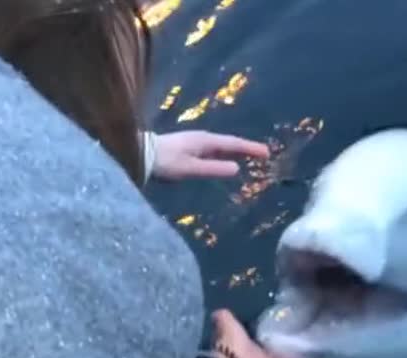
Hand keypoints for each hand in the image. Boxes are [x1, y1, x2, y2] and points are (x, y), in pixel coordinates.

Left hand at [152, 130, 269, 179]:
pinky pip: (213, 151)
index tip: (267, 152)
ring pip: (221, 147)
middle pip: (230, 143)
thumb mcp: (189, 168)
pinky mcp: (188, 149)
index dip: (251, 148)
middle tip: (264, 155)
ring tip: (250, 158)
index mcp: (205, 141)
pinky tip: (226, 161)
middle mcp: (202, 139)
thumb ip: (212, 169)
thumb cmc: (164, 162)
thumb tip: (236, 168)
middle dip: (247, 148)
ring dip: (236, 151)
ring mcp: (195, 143)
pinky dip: (224, 155)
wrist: (139, 154)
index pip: (233, 143)